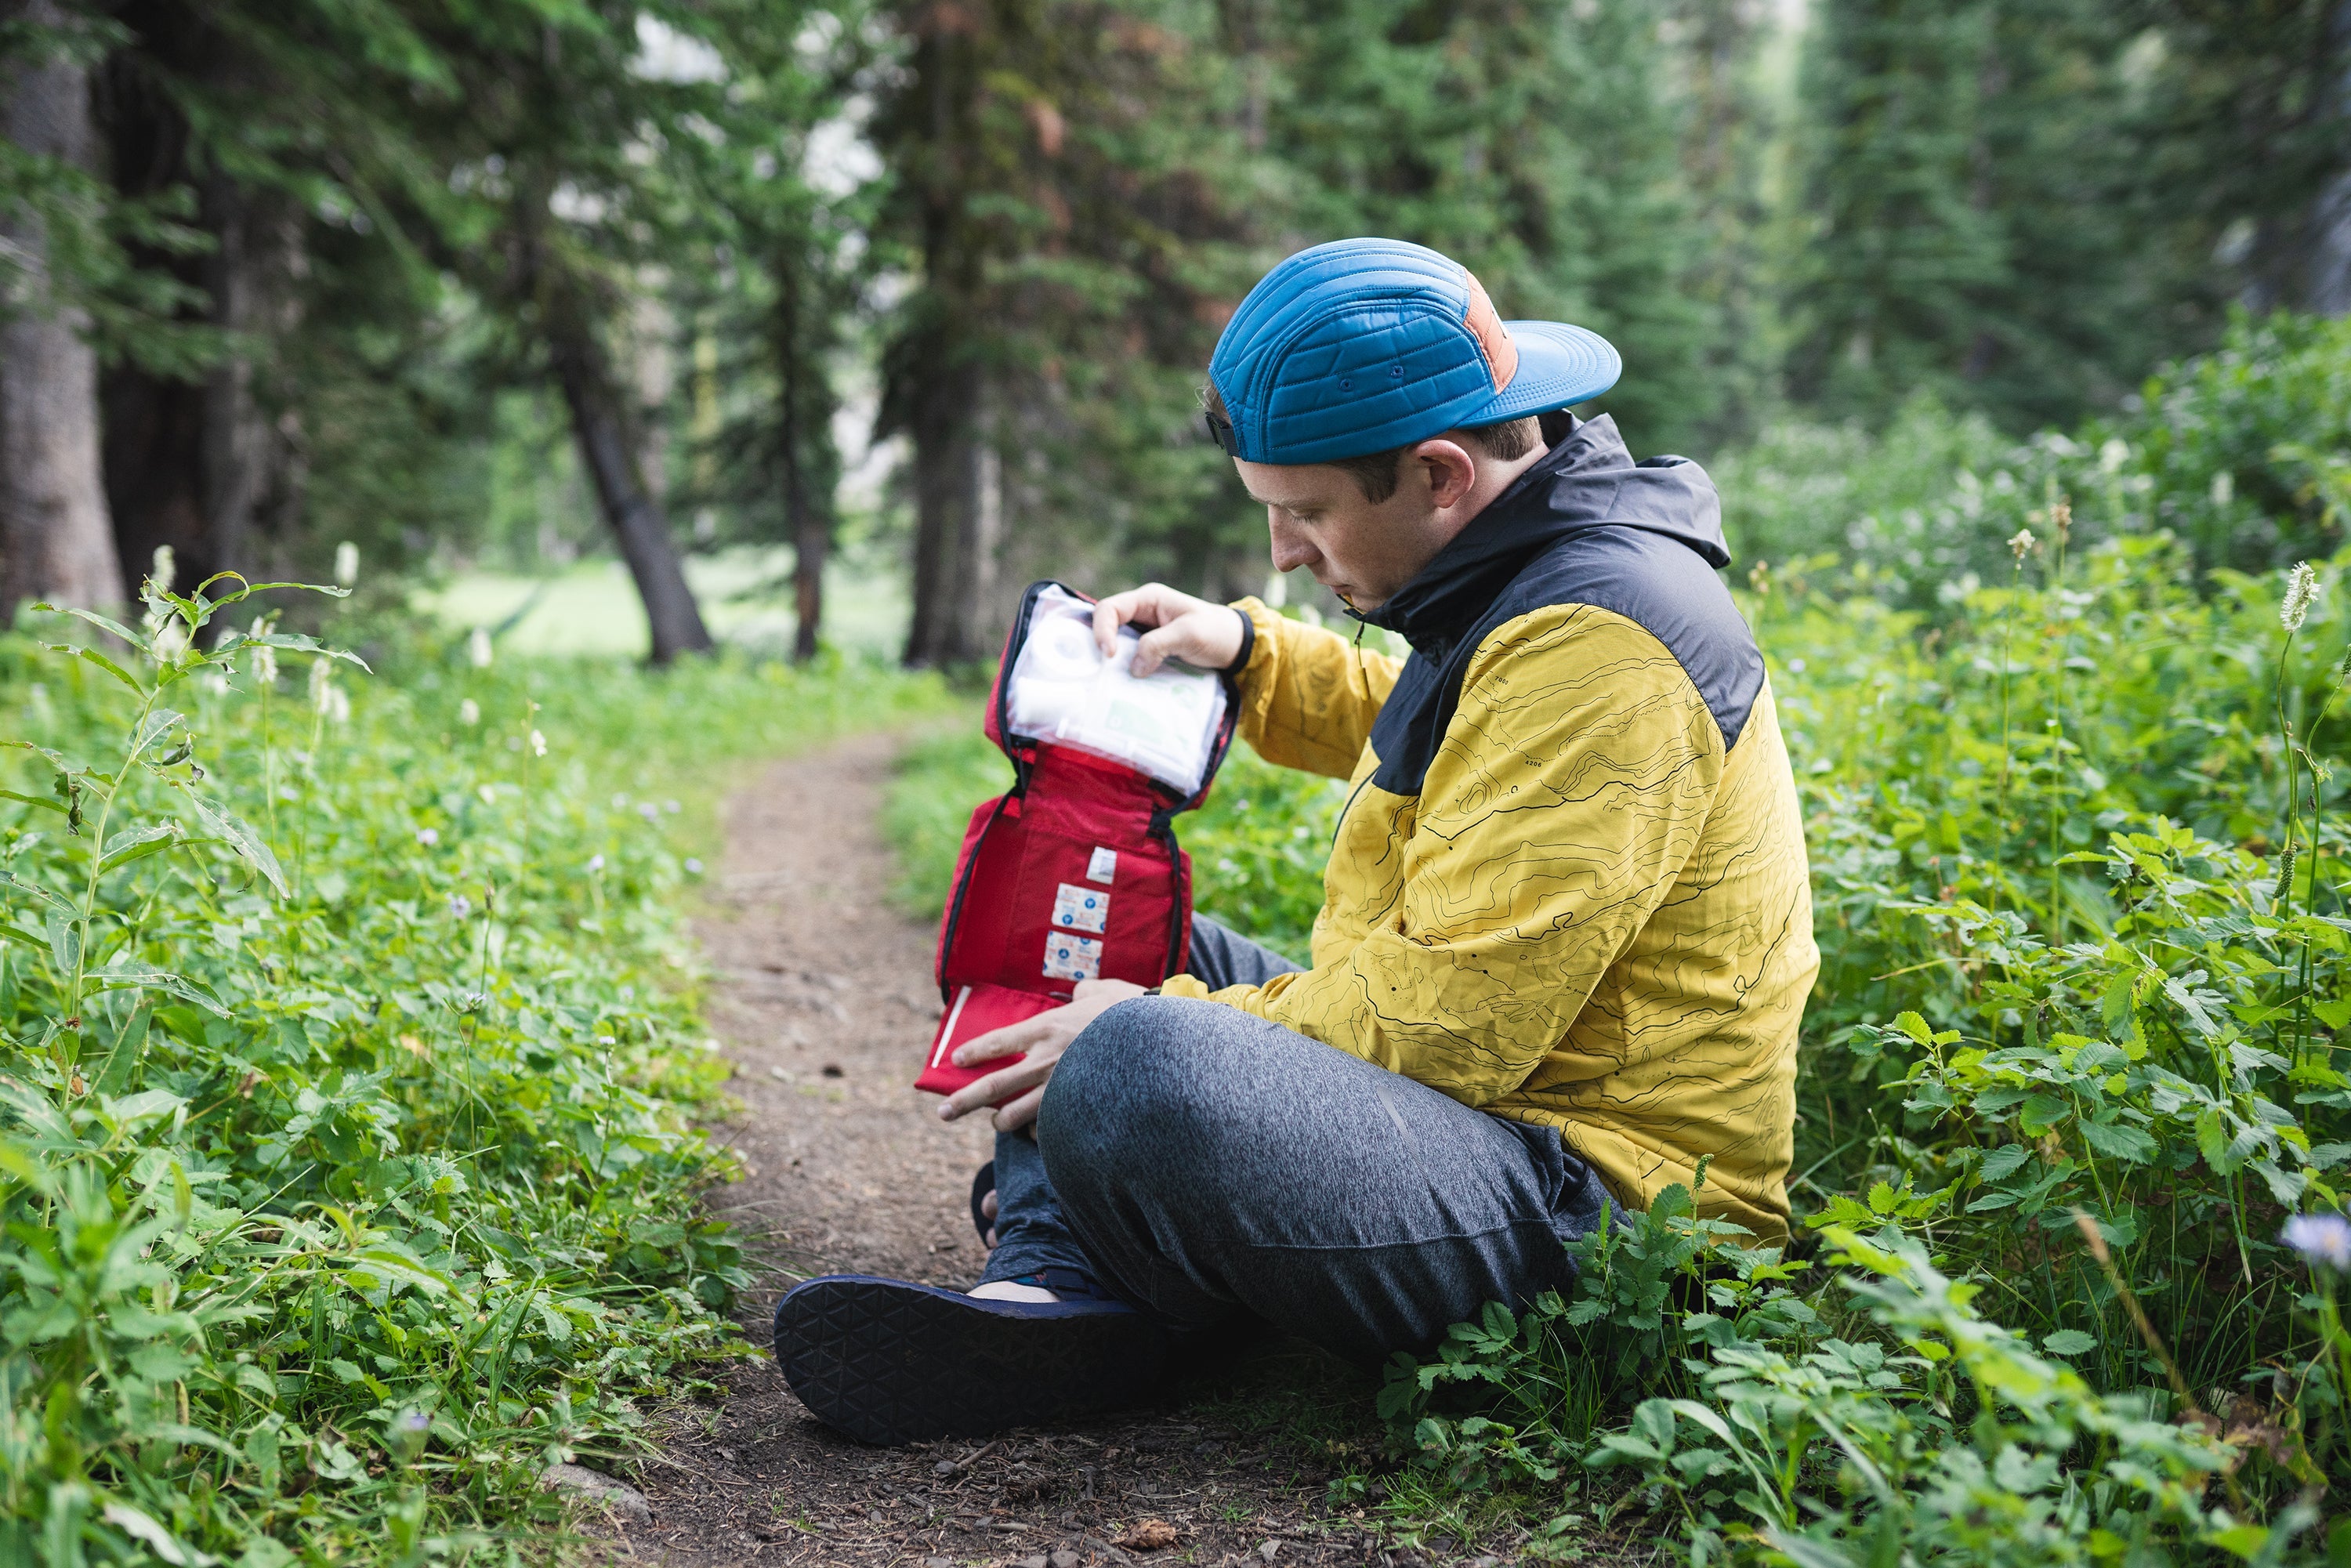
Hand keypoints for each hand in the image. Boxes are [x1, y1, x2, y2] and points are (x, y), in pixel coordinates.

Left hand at [938, 978, 1146, 1131]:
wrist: (1161, 1044)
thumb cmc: (1134, 1011)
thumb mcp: (1104, 991)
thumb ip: (1083, 992)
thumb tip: (1077, 993)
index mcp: (1047, 1027)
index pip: (998, 1042)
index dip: (973, 1052)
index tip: (955, 1061)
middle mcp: (1047, 1060)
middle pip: (995, 1086)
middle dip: (965, 1101)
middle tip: (943, 1113)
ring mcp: (1062, 1089)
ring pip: (1016, 1115)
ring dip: (1002, 1121)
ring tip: (997, 1123)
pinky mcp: (1078, 1110)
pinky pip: (1049, 1127)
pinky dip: (1041, 1132)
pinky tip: (1039, 1133)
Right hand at [1090, 583, 1244, 678]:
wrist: (1236, 647)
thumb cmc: (1216, 632)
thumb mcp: (1188, 634)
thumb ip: (1159, 645)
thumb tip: (1133, 667)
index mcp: (1148, 599)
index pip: (1110, 609)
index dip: (1102, 630)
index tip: (1108, 655)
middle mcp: (1142, 613)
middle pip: (1107, 626)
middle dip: (1101, 646)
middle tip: (1101, 670)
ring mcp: (1145, 632)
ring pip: (1116, 644)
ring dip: (1113, 662)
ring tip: (1110, 680)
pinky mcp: (1150, 651)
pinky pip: (1130, 658)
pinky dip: (1125, 670)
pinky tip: (1125, 683)